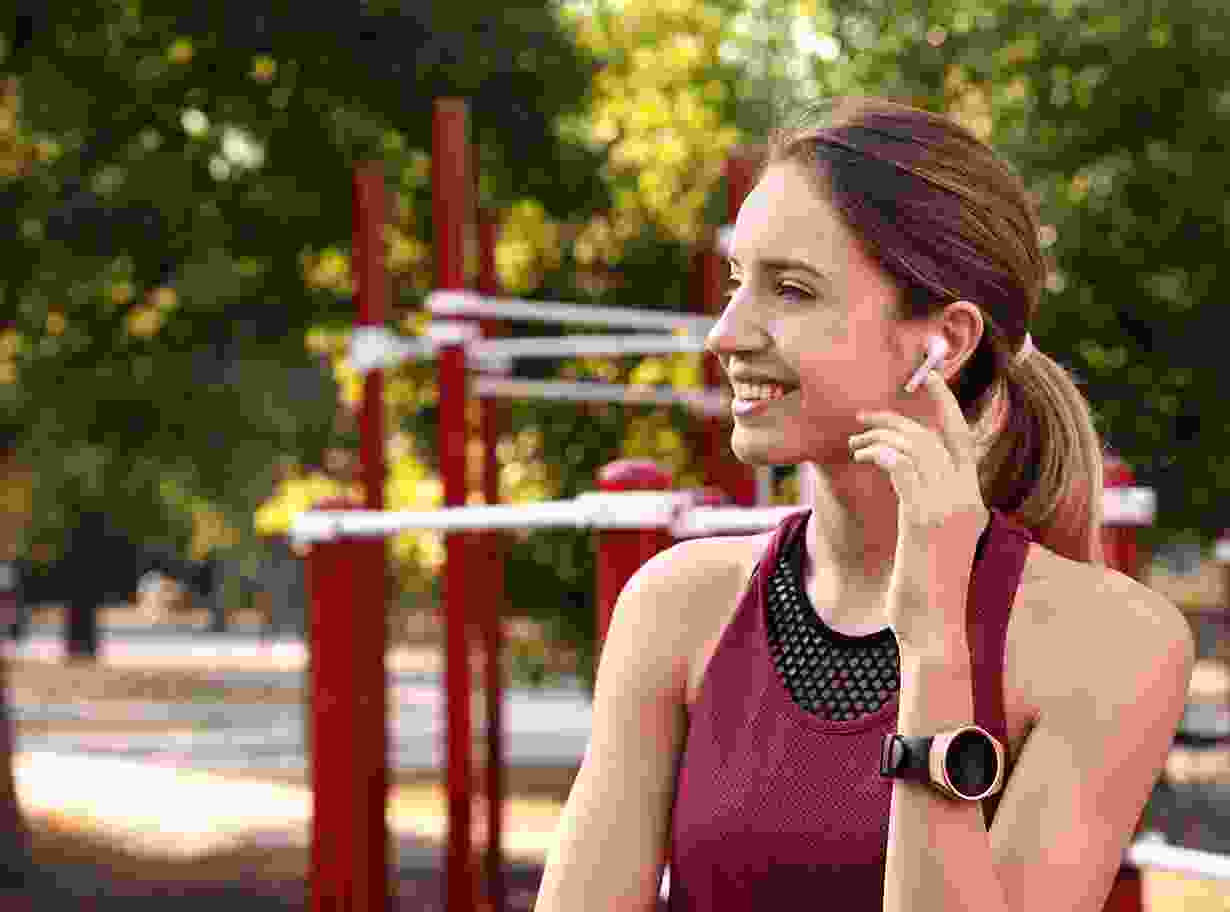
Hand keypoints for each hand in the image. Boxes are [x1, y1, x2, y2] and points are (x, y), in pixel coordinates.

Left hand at [847, 368, 990, 658]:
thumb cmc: (926, 592)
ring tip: (855, 441)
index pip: (962, 439)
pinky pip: (903, 466)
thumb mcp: (929, 542)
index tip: (925, 378)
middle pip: (937, 434)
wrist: (935, 631)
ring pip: (917, 446)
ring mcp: (950, 507)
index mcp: (972, 501)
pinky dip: (880, 451)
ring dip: (881, 434)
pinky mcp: (926, 519)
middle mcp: (967, 498)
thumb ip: (925, 509)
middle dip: (900, 415)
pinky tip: (861, 455)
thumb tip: (903, 484)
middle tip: (863, 414)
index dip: (945, 405)